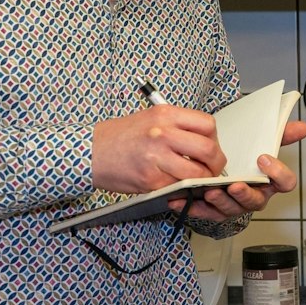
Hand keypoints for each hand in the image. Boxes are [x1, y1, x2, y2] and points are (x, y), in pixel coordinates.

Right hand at [91, 106, 226, 194]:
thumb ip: (177, 127)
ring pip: (197, 173)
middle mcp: (162, 133)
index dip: (215, 140)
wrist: (90, 152)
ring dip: (201, 181)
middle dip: (215, 164)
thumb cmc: (119, 137)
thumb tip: (204, 142)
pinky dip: (182, 190)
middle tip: (211, 170)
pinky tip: (175, 186)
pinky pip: (178, 187)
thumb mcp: (150, 118)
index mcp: (165, 114)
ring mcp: (157, 157)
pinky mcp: (150, 179)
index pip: (207, 125)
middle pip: (208, 150)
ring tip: (195, 181)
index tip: (211, 149)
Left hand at [174, 120, 305, 221]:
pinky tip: (179, 200)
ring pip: (230, 210)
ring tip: (207, 191)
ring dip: (219, 202)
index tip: (263, 159)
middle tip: (234, 185)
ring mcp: (234, 206)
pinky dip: (192, 208)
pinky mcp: (214, 212)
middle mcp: (254, 196)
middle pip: (255, 201)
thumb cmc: (242, 157)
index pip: (285, 183)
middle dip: (244, 194)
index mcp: (269, 181)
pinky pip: (204, 214)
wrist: (217, 166)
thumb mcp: (260, 142)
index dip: (278, 173)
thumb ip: (280, 134)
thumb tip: (304, 127)